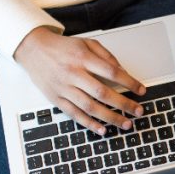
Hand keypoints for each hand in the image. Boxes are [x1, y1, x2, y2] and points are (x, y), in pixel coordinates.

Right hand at [14, 27, 145, 135]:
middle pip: (103, 92)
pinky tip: (103, 130)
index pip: (112, 72)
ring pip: (90, 107)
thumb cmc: (62, 47)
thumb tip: (123, 71)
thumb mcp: (86, 43)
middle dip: (124, 104)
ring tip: (126, 123)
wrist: (33, 49)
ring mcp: (64, 88)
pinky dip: (89, 124)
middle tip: (139, 111)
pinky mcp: (56, 99)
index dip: (129, 82)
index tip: (141, 90)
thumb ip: (106, 56)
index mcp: (83, 58)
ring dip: (110, 118)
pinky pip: (74, 114)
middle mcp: (73, 73)